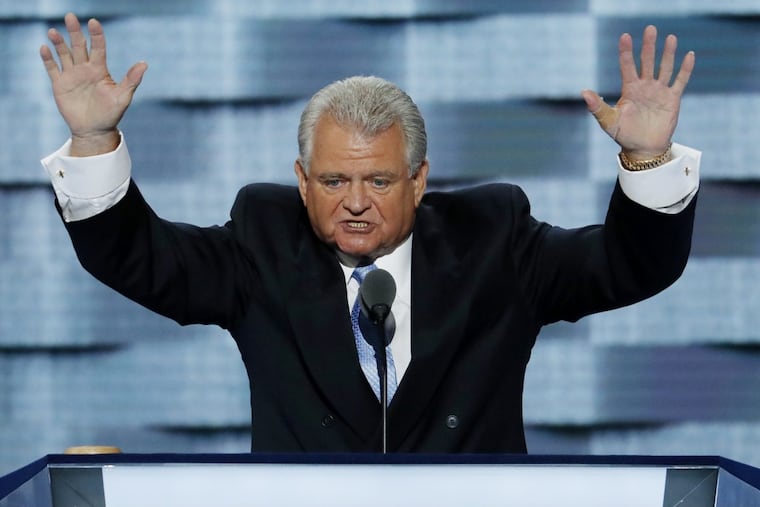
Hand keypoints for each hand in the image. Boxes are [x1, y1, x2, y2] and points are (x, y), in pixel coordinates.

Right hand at [40, 13, 147, 155]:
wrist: (95, 130)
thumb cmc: (111, 114)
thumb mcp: (123, 97)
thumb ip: (131, 80)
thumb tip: (144, 64)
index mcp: (100, 70)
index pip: (98, 48)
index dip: (96, 35)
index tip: (94, 22)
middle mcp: (85, 69)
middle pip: (79, 46)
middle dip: (75, 32)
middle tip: (71, 17)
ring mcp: (72, 76)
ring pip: (64, 54)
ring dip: (59, 43)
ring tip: (54, 32)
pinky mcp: (60, 85)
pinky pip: (52, 69)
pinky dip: (48, 59)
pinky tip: (44, 48)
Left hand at [582, 25, 694, 159]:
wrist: (643, 148)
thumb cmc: (624, 135)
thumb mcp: (608, 121)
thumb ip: (597, 106)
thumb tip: (583, 92)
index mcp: (629, 90)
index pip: (627, 66)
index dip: (626, 52)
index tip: (625, 36)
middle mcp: (645, 87)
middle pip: (647, 62)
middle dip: (648, 46)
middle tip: (650, 28)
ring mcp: (659, 92)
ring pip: (664, 68)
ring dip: (668, 54)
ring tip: (670, 37)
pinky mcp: (672, 99)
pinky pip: (680, 81)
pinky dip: (685, 69)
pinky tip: (689, 55)